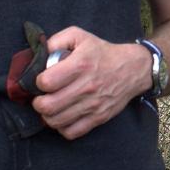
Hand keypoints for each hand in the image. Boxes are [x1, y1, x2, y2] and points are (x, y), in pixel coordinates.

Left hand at [29, 27, 150, 139]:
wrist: (132, 69)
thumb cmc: (102, 52)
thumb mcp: (79, 36)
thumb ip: (55, 41)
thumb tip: (37, 56)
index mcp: (80, 65)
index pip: (46, 82)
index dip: (38, 82)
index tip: (42, 81)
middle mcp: (86, 87)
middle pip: (48, 106)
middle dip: (38, 103)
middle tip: (40, 98)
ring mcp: (93, 105)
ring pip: (57, 122)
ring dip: (47, 116)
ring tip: (50, 108)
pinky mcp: (99, 118)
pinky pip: (72, 132)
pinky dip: (62, 128)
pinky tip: (63, 117)